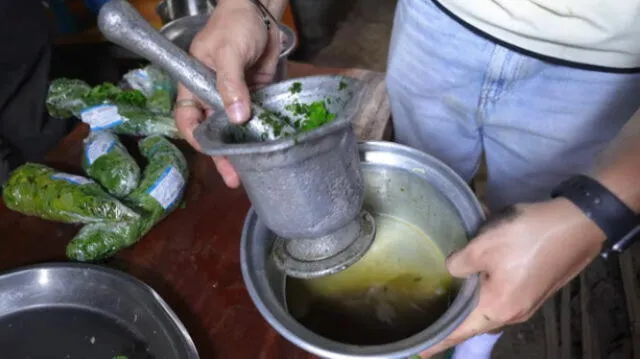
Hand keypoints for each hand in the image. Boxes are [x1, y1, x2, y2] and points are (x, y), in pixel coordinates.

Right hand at [174, 0, 281, 187]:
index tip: (212, 152)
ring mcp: (235, 99)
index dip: (196, 138)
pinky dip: (260, 135)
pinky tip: (268, 151)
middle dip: (222, 155)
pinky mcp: (255, 98)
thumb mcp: (227, 52)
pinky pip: (256, 120)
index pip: (188, 118)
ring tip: (252, 173)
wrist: (262, 13)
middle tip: (234, 178)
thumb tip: (236, 117)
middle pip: (213, 131)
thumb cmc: (234, 25)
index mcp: (194, 85)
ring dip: (242, 150)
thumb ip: (230, 83)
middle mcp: (212, 96)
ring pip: (235, 131)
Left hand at [419, 198, 605, 357]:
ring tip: (448, 298)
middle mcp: (512, 313)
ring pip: (488, 306)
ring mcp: (526, 302)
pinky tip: (474, 276)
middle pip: (474, 321)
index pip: (460, 332)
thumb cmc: (527, 238)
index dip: (439, 341)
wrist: (577, 223)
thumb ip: (459, 264)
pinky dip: (485, 288)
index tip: (420, 351)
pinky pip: (501, 294)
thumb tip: (452, 270)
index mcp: (497, 308)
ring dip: (470, 301)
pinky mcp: (534, 288)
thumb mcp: (483, 246)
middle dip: (452, 320)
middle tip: (429, 318)